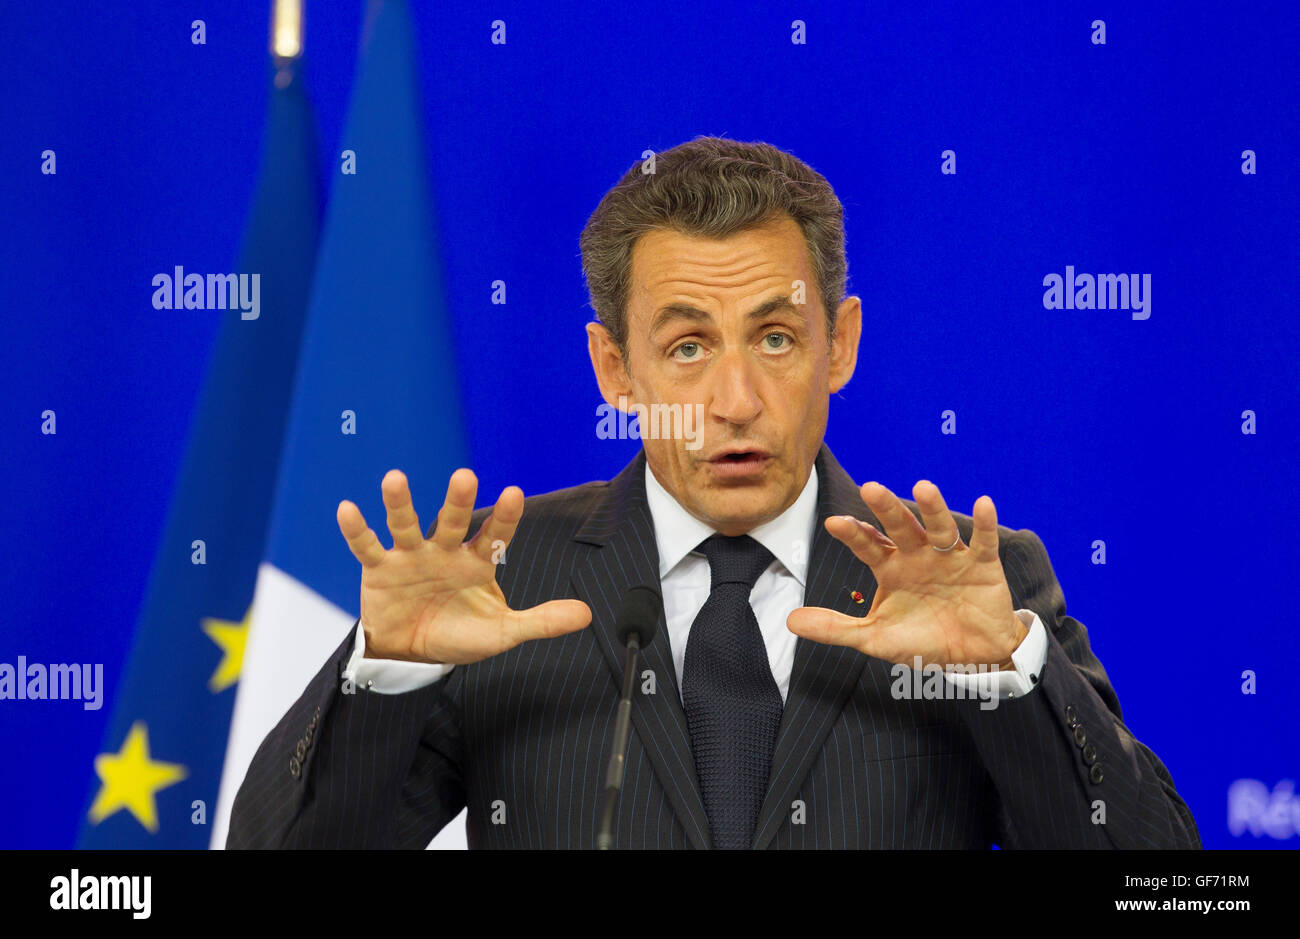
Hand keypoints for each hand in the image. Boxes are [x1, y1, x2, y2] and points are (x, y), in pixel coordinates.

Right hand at [336, 468, 591, 663]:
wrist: (413, 655)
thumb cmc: (460, 635)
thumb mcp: (503, 633)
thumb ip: (541, 620)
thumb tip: (586, 614)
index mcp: (477, 561)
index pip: (494, 535)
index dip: (504, 517)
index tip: (513, 493)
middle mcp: (445, 550)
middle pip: (452, 521)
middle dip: (457, 501)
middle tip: (465, 476)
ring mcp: (411, 557)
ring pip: (406, 524)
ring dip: (400, 503)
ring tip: (394, 479)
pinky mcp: (380, 570)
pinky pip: (367, 548)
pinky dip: (357, 530)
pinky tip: (348, 509)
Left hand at [786, 480, 1026, 669]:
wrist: (972, 657)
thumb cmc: (921, 640)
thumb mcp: (875, 638)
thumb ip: (835, 628)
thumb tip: (790, 621)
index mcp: (891, 567)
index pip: (868, 545)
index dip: (853, 533)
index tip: (834, 522)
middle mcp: (918, 555)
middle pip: (900, 527)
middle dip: (886, 509)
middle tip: (870, 488)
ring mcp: (950, 558)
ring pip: (940, 529)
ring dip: (933, 509)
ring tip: (923, 488)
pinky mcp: (983, 566)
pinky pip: (984, 543)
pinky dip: (984, 525)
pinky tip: (983, 504)